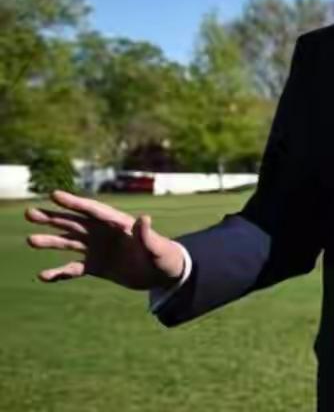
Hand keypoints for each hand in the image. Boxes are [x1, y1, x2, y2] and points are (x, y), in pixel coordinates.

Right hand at [25, 190, 184, 289]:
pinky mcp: (95, 266)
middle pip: (74, 222)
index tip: (54, 195)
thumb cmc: (165, 257)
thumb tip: (143, 218)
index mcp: (118, 224)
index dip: (74, 202)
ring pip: (68, 242)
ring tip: (31, 240)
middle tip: (29, 213)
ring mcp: (97, 249)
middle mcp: (103, 233)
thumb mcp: (158, 247)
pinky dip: (59, 272)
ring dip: (50, 241)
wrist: (164, 274)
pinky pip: (73, 268)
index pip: (92, 210)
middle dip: (53, 217)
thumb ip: (148, 235)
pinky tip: (43, 276)